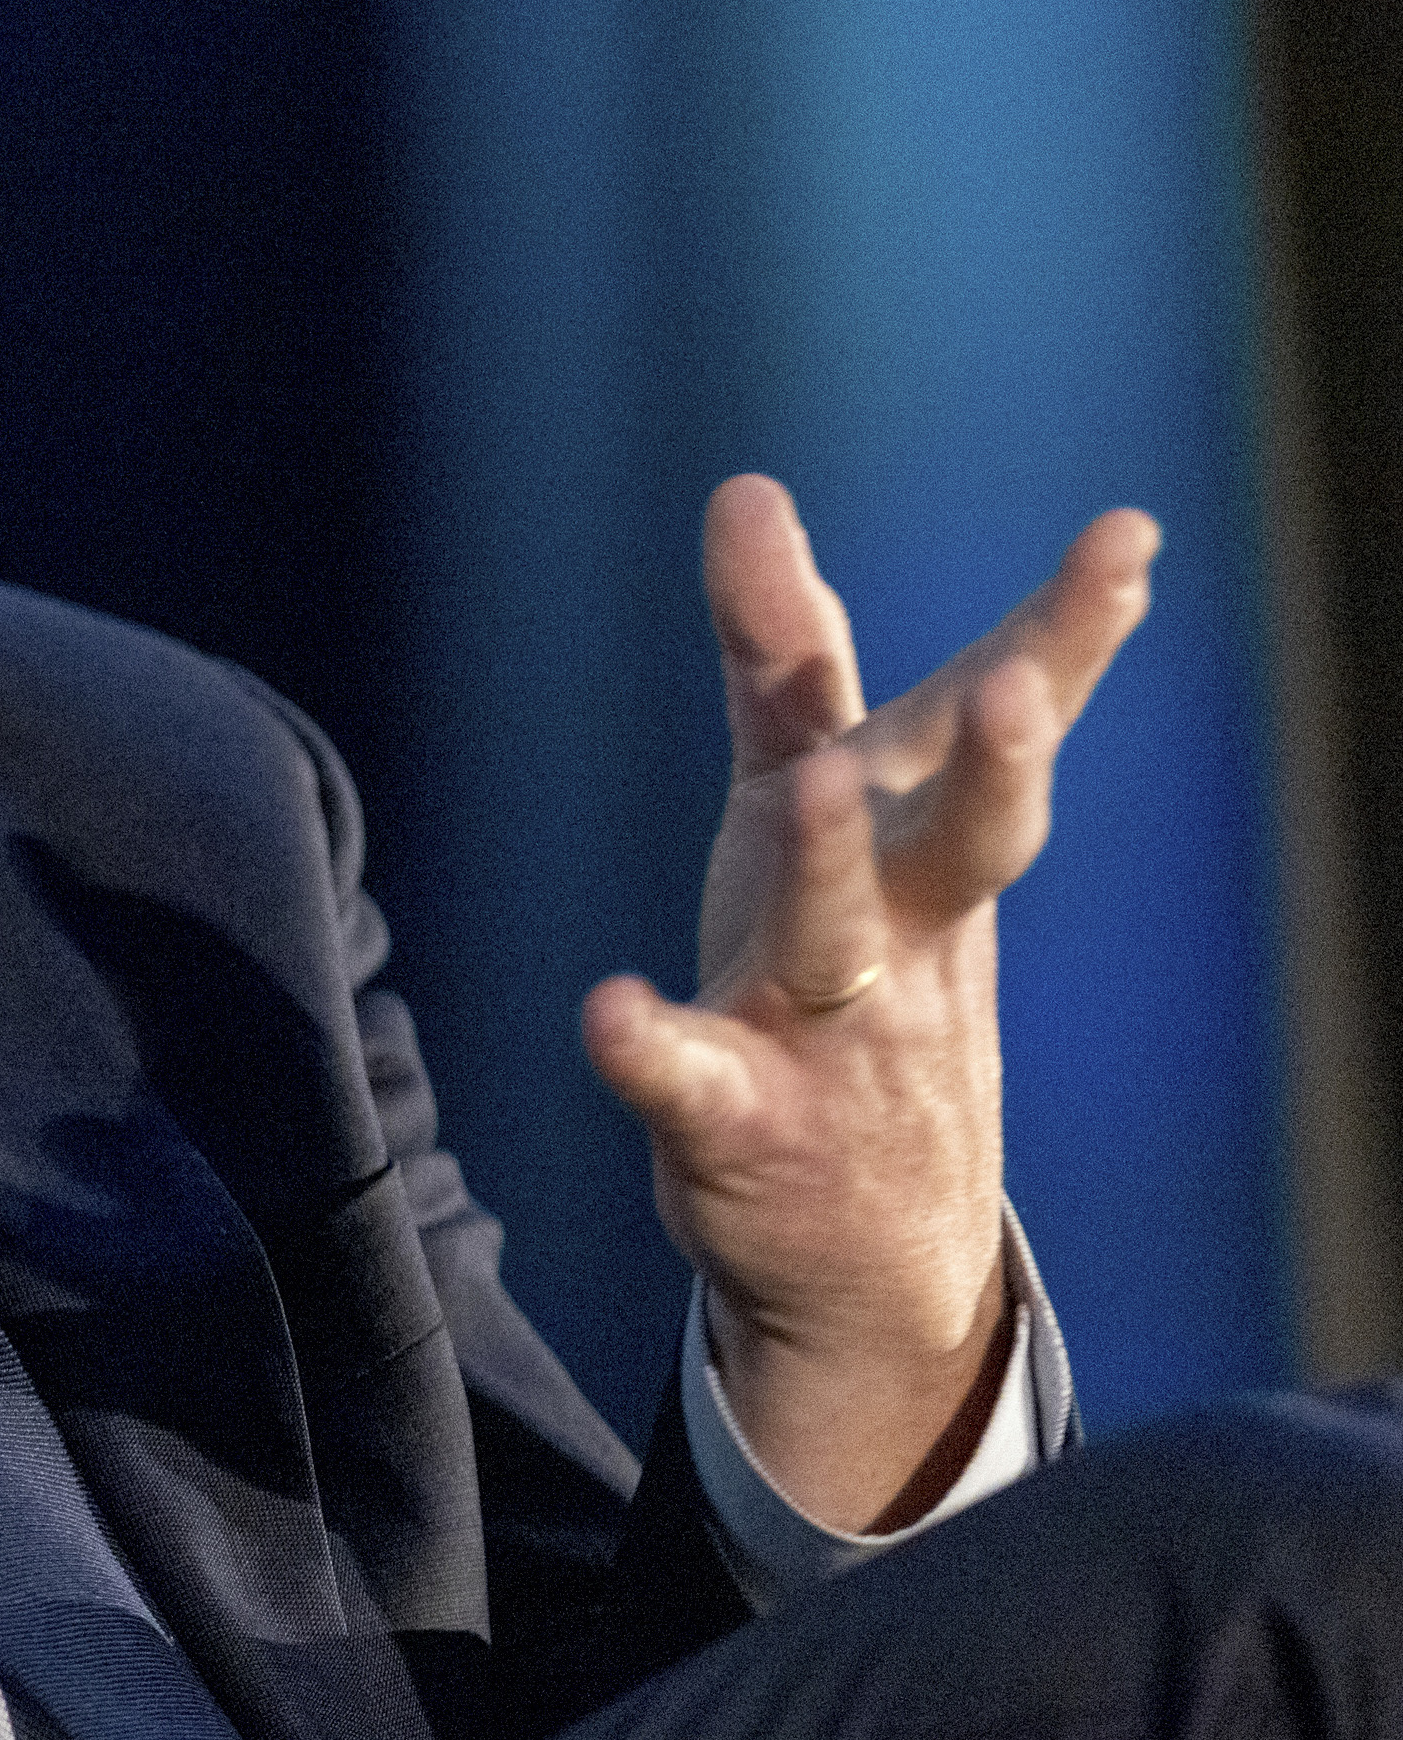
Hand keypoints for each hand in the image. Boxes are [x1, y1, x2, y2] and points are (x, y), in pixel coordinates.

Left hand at [582, 476, 1154, 1532]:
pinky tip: (608, 1010)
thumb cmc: (847, 969)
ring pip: (835, 938)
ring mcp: (823, 1027)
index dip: (1066, 629)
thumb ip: (785, 651)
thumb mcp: (813, 796)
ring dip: (828, 864)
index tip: (1131, 536)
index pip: (993, 716)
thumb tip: (749, 486)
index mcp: (917, 837)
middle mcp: (898, 928)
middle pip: (969, 838)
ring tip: (813, 784)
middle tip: (1017, 688)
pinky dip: (650, 1045)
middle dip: (996, 764)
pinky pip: (690, 1080)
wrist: (870, 1254)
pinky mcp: (734, 1118)